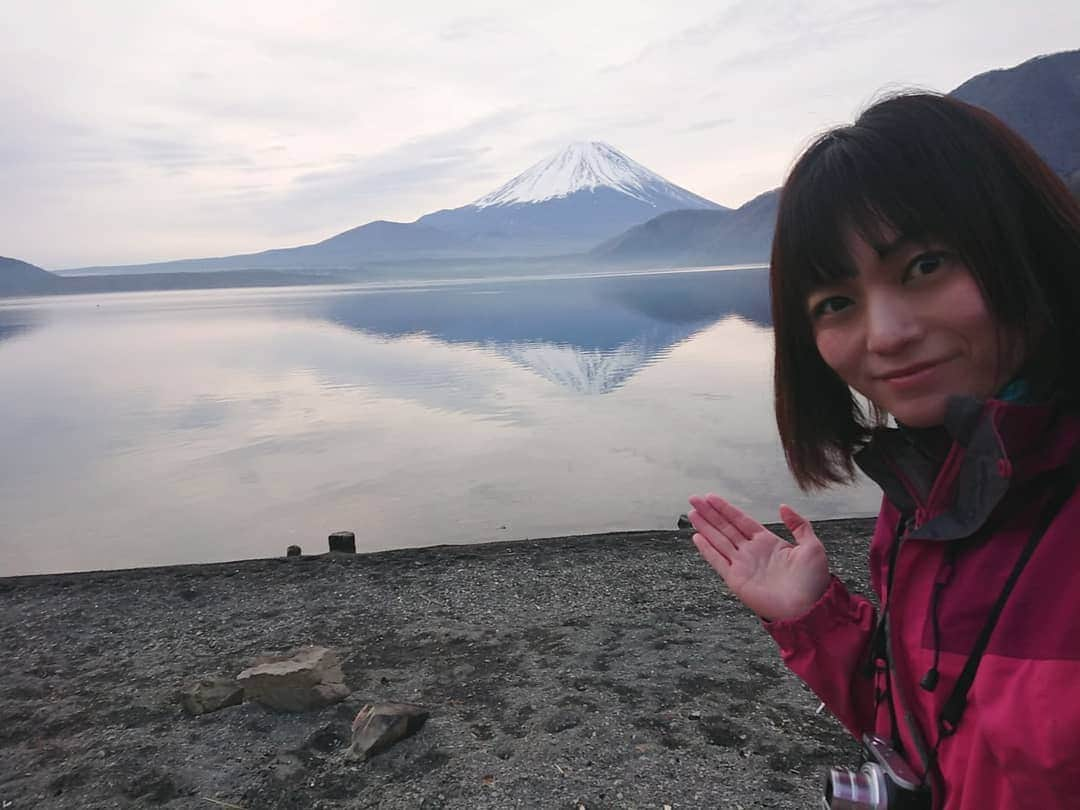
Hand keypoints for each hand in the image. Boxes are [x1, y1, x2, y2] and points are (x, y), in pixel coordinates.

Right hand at [687, 494, 830, 621]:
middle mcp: (752, 552)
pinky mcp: (736, 579)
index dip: (725, 509)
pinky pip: (717, 561)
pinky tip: (697, 537)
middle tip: (694, 499)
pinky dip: (706, 550)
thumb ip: (799, 525)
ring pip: (718, 541)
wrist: (808, 609)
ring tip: (692, 513)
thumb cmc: (813, 581)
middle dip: (709, 513)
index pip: (741, 520)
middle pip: (725, 527)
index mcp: (768, 542)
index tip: (711, 497)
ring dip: (705, 527)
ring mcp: (742, 565)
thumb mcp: (812, 546)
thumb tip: (783, 507)